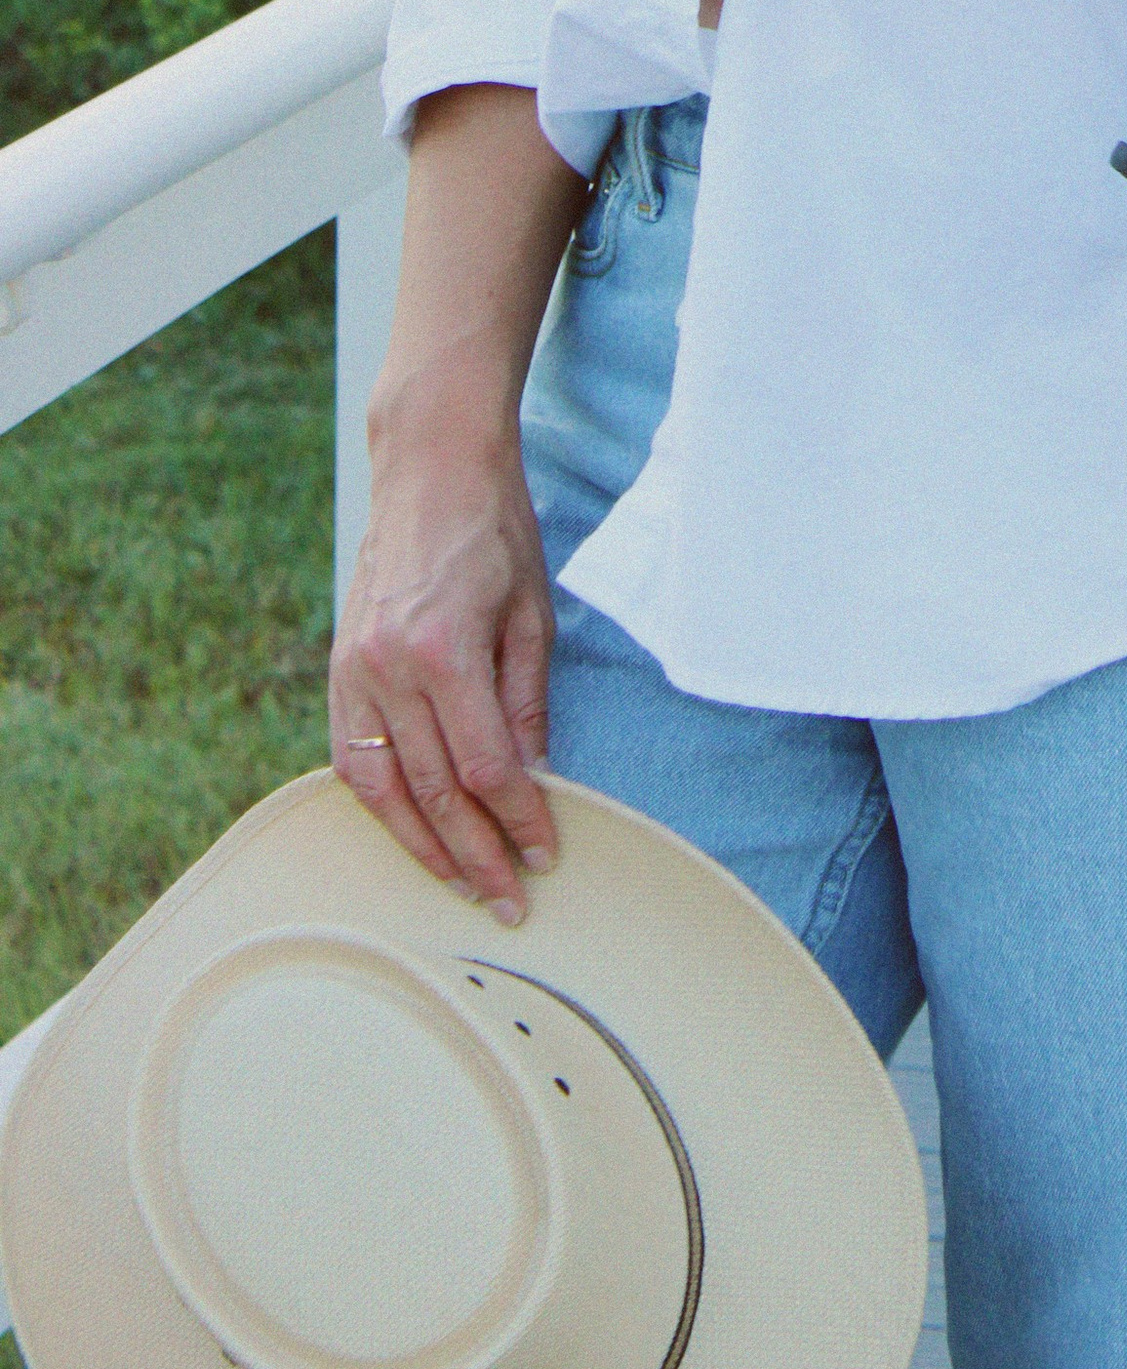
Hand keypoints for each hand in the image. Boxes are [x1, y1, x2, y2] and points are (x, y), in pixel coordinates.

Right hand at [332, 406, 558, 917]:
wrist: (429, 468)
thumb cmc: (494, 530)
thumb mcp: (532, 611)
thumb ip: (527, 700)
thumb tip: (534, 779)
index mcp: (444, 650)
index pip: (485, 765)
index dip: (518, 818)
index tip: (546, 852)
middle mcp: (389, 668)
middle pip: (434, 790)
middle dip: (476, 853)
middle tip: (508, 900)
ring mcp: (354, 671)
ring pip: (384, 787)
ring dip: (423, 845)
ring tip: (460, 883)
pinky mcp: (339, 669)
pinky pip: (352, 756)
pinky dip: (381, 802)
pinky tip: (409, 830)